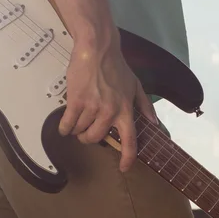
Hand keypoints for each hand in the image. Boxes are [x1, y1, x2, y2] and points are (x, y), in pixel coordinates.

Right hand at [59, 32, 157, 171]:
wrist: (97, 49)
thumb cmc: (115, 66)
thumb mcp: (135, 85)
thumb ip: (144, 106)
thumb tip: (153, 122)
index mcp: (126, 110)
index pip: (130, 141)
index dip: (128, 158)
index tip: (124, 168)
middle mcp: (110, 112)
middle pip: (96, 138)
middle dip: (89, 138)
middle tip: (87, 132)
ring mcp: (92, 107)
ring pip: (81, 131)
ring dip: (77, 130)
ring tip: (77, 120)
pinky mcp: (76, 101)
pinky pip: (68, 124)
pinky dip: (65, 128)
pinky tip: (65, 126)